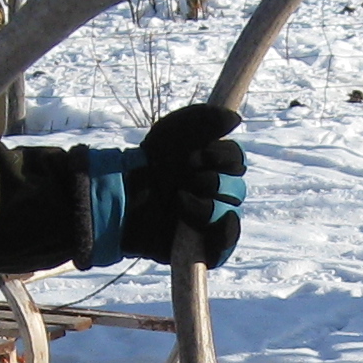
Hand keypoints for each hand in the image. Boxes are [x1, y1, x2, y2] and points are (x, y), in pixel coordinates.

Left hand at [120, 103, 248, 267]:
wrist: (124, 191)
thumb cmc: (151, 159)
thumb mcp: (177, 129)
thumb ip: (209, 118)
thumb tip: (236, 119)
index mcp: (215, 166)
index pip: (237, 162)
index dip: (222, 158)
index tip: (195, 156)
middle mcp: (216, 192)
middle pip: (236, 188)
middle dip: (211, 181)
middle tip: (186, 177)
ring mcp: (210, 219)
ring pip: (229, 212)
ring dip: (206, 205)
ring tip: (179, 200)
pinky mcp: (200, 243)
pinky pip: (226, 244)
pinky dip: (226, 234)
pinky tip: (219, 222)